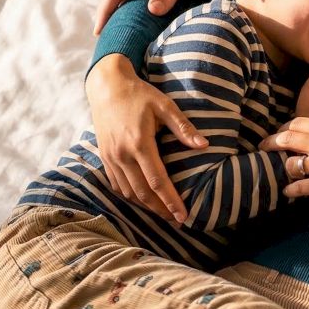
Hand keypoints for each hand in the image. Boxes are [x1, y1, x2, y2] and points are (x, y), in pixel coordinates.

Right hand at [85, 55, 207, 221]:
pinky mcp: (104, 157)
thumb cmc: (140, 95)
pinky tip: (144, 200)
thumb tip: (204, 145)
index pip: (157, 181)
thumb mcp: (165, 105)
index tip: (183, 215)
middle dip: (160, 210)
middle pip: (142, 193)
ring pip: (128, 192)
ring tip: (164, 214)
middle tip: (177, 221)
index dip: (171, 201)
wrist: (107, 87)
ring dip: (146, 206)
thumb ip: (184, 127)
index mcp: (139, 143)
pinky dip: (130, 196)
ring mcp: (110, 158)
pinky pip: (117, 185)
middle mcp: (122, 154)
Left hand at [262, 117, 308, 207]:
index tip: (279, 134)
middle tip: (264, 147)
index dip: (285, 128)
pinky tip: (289, 191)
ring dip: (286, 168)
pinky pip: (298, 187)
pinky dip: (290, 190)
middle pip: (288, 139)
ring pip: (290, 164)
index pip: (298, 123)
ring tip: (286, 171)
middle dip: (273, 143)